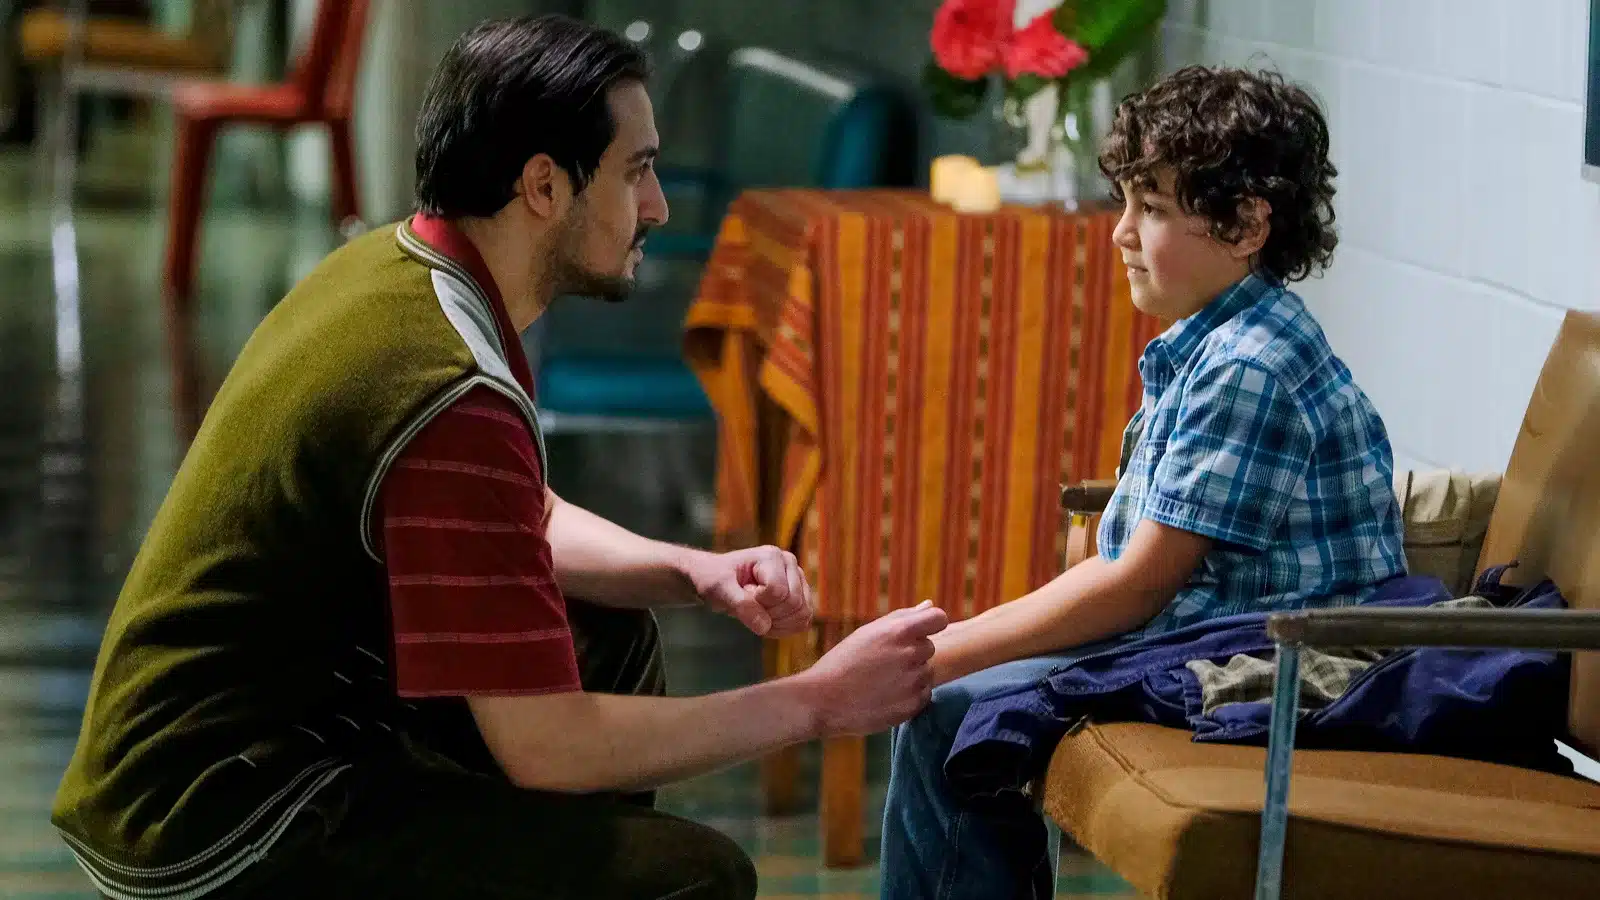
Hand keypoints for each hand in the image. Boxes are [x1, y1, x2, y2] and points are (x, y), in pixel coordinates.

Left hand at [683, 546, 813, 636]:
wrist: (717, 582)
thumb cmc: (714, 579)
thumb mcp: (719, 589)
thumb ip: (740, 604)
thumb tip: (764, 626)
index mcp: (772, 556)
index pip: (777, 592)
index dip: (758, 602)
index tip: (741, 593)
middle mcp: (790, 564)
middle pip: (794, 603)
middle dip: (769, 615)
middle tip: (748, 607)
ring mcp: (798, 580)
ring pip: (803, 614)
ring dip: (778, 624)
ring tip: (757, 615)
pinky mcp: (800, 596)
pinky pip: (803, 622)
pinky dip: (785, 629)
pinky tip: (766, 623)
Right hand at [799, 601, 949, 736]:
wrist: (824, 700)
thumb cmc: (844, 661)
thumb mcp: (868, 632)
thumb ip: (903, 617)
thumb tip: (929, 605)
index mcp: (899, 631)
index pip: (939, 618)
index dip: (931, 624)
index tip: (919, 631)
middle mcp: (910, 654)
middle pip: (929, 647)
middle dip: (913, 651)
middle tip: (885, 661)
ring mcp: (913, 682)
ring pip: (927, 672)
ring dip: (912, 674)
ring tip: (882, 680)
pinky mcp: (913, 705)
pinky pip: (924, 694)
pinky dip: (910, 695)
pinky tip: (886, 695)